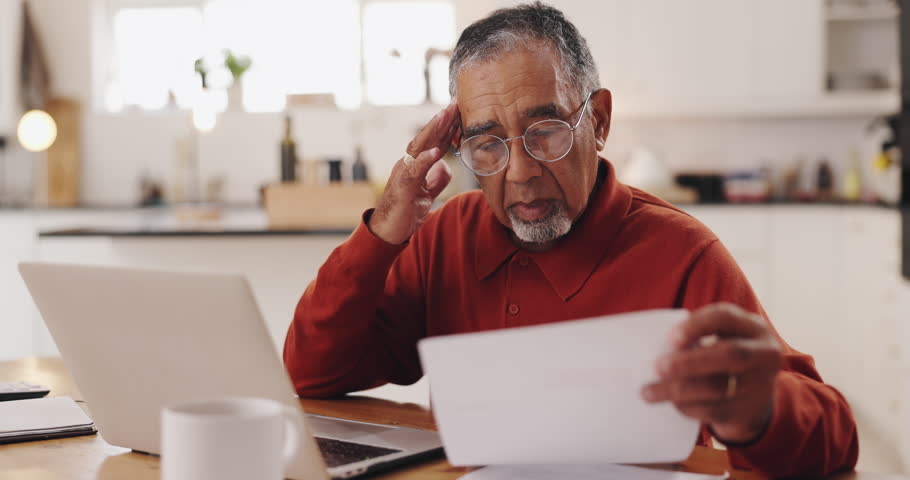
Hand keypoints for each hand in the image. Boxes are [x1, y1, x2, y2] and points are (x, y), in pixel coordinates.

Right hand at [369, 102, 460, 244]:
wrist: (388, 233)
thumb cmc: (405, 213)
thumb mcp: (426, 194)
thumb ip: (436, 179)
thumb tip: (445, 166)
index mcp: (415, 166)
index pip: (432, 142)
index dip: (446, 127)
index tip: (458, 111)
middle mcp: (407, 165)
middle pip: (425, 138)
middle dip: (440, 121)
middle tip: (454, 104)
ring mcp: (403, 174)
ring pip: (418, 148)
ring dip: (432, 131)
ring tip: (445, 117)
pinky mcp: (402, 188)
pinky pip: (414, 171)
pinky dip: (424, 160)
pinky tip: (435, 152)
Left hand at [642, 303, 783, 443]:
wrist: (755, 395)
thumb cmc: (724, 355)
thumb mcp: (722, 337)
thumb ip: (697, 337)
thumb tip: (658, 348)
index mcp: (754, 327)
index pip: (726, 317)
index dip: (697, 325)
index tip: (669, 337)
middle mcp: (764, 354)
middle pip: (729, 354)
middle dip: (689, 361)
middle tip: (657, 367)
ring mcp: (759, 384)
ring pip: (718, 387)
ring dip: (678, 389)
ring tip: (649, 392)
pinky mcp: (747, 410)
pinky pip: (713, 410)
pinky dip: (686, 406)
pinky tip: (670, 402)